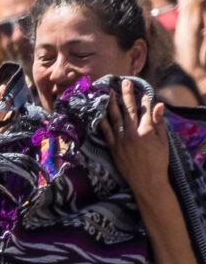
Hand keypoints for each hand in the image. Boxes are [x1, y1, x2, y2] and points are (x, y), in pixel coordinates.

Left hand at [105, 77, 170, 201]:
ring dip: (111, 103)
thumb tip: (159, 105)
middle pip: (128, 110)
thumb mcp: (163, 142)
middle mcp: (131, 134)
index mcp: (145, 132)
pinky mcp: (112, 147)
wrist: (146, 181)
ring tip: (109, 91)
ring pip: (114, 118)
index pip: (144, 111)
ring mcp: (120, 141)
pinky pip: (105, 130)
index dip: (143, 99)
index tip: (141, 89)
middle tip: (123, 81)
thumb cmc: (158, 162)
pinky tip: (99, 111)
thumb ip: (159, 123)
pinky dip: (102, 119)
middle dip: (126, 95)